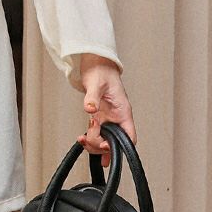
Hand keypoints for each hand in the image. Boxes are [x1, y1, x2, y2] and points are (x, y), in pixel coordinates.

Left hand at [75, 54, 136, 168]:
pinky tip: (84, 143)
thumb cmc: (101, 72)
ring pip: (105, 140)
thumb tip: (90, 109)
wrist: (96, 66)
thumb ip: (92, 97)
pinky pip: (97, 134)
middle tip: (88, 137)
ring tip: (82, 138)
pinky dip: (91, 140)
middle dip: (101, 144)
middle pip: (115, 143)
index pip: (129, 136)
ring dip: (93, 143)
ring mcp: (108, 119)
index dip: (120, 146)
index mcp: (122, 112)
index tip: (105, 145)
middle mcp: (117, 118)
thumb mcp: (95, 83)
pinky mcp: (99, 118)